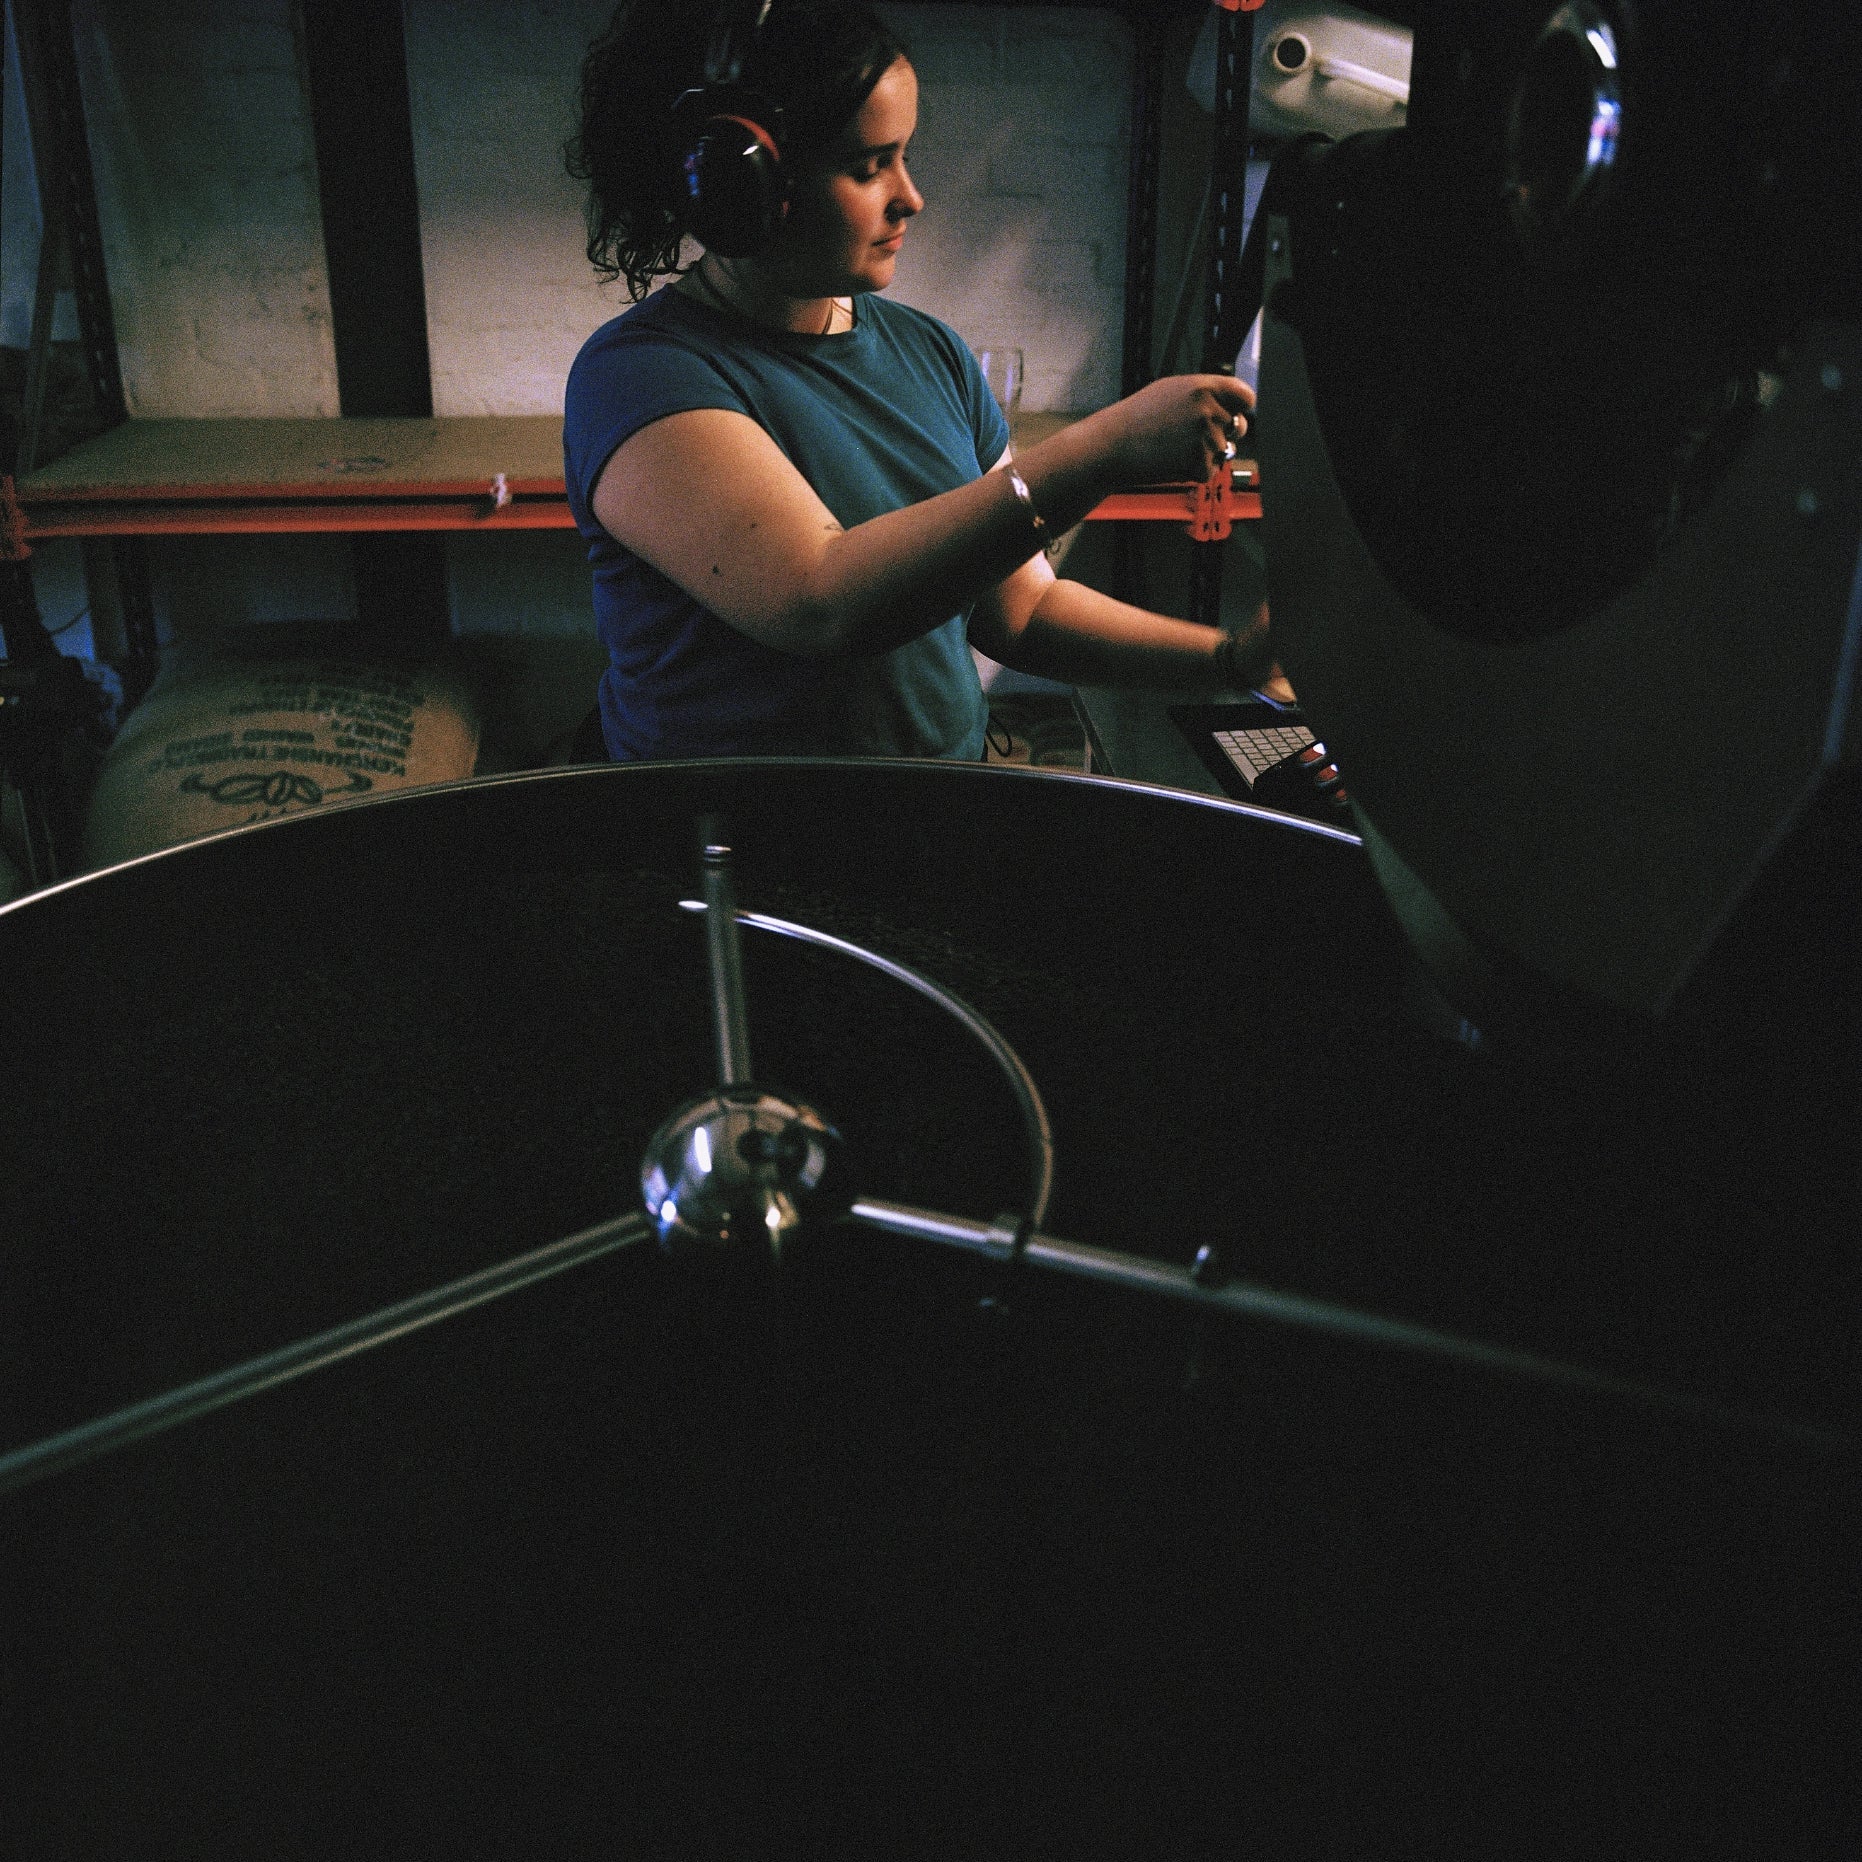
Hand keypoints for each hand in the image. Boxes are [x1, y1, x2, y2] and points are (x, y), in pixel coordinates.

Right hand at [1089, 373, 1253, 485]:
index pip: (1246, 397)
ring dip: (1206, 454)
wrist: (1112, 446)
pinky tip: (1172, 461)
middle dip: (1223, 433)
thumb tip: (1231, 402)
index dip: (1241, 407)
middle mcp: (1208, 410)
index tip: (1235, 413)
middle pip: (1239, 426)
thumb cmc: (1136, 418)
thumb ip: (1204, 393)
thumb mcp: (1172, 390)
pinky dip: (1194, 471)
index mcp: (1203, 387)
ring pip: (1224, 451)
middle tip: (1194, 435)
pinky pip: (1210, 470)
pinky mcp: (1199, 463)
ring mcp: (1205, 438)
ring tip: (1175, 447)